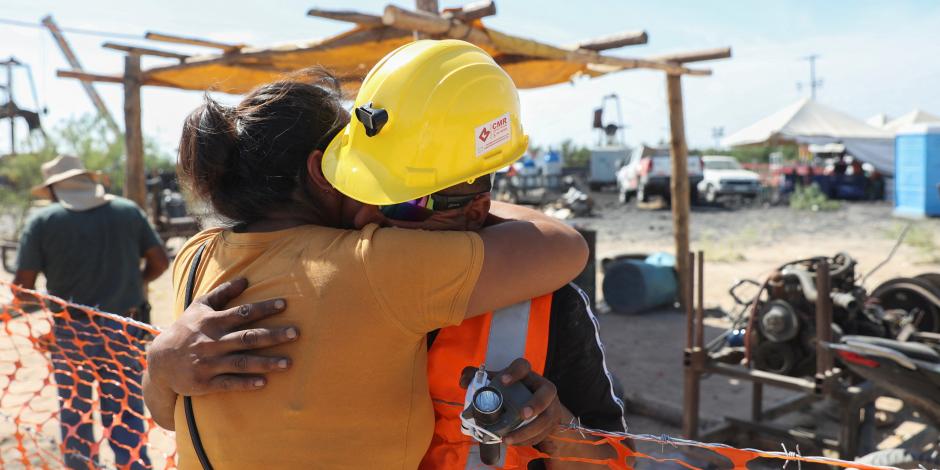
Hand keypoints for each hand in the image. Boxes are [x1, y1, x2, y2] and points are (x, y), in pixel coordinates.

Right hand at [146, 277, 297, 395]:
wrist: (159, 362)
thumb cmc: (185, 330)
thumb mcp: (199, 307)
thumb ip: (222, 293)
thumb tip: (246, 279)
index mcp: (212, 322)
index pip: (242, 313)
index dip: (264, 308)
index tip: (285, 304)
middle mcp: (212, 342)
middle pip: (247, 338)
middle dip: (273, 335)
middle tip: (296, 333)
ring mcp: (209, 363)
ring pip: (241, 362)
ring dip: (266, 363)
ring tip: (289, 363)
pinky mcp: (204, 383)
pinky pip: (228, 383)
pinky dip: (245, 383)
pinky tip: (264, 382)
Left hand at [460, 358, 572, 446]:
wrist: (535, 407)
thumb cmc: (513, 392)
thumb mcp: (498, 383)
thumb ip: (477, 378)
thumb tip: (464, 381)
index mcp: (527, 375)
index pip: (523, 366)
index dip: (515, 372)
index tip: (502, 380)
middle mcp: (542, 388)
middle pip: (547, 393)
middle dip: (536, 404)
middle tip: (522, 414)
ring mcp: (550, 407)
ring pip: (545, 419)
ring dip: (528, 431)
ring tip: (508, 439)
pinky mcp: (550, 424)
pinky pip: (542, 433)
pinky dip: (527, 440)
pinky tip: (513, 442)